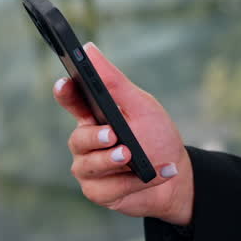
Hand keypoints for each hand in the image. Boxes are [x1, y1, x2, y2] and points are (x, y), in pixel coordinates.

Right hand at [55, 42, 193, 224]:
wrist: (176, 175)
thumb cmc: (156, 135)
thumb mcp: (140, 105)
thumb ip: (114, 82)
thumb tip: (89, 48)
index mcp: (93, 116)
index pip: (72, 101)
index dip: (65, 93)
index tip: (64, 83)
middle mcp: (86, 143)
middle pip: (78, 139)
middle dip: (95, 137)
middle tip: (113, 134)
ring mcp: (90, 169)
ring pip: (89, 166)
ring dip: (112, 161)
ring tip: (131, 155)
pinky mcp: (100, 192)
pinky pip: (107, 189)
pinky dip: (133, 181)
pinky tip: (152, 174)